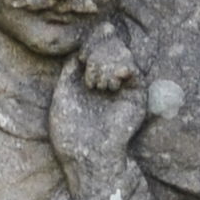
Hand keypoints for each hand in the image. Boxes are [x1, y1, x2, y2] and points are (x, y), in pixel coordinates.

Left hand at [48, 27, 151, 186]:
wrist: (85, 155)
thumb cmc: (70, 131)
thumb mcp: (62, 94)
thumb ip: (71, 70)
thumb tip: (81, 51)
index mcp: (90, 81)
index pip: (97, 48)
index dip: (92, 44)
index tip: (83, 57)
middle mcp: (108, 83)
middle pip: (111, 46)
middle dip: (99, 53)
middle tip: (89, 77)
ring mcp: (123, 89)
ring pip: (124, 55)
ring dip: (107, 63)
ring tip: (96, 85)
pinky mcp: (137, 98)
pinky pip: (136, 72)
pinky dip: (123, 68)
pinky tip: (111, 83)